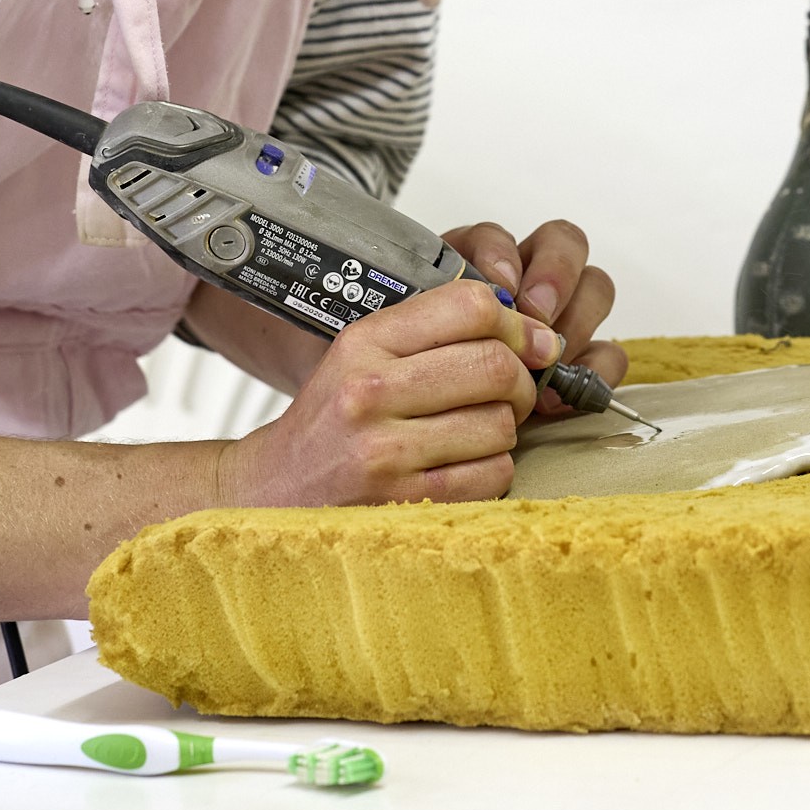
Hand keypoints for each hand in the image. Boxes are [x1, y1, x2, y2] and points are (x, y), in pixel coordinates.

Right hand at [223, 285, 557, 504]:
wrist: (274, 491)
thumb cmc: (332, 422)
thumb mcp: (363, 356)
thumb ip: (435, 332)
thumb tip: (535, 333)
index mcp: (363, 343)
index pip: (470, 306)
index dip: (516, 323)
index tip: (527, 341)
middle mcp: (370, 393)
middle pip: (496, 366)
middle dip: (521, 380)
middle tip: (512, 392)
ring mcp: (385, 452)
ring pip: (501, 424)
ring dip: (504, 429)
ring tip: (474, 431)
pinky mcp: (403, 502)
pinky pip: (493, 474)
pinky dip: (492, 470)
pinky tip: (463, 466)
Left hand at [441, 218, 625, 404]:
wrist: (436, 416)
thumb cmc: (430, 372)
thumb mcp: (422, 334)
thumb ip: (438, 313)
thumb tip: (463, 310)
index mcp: (478, 268)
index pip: (498, 237)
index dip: (501, 254)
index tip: (498, 285)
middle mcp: (528, 279)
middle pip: (566, 243)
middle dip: (555, 274)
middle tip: (536, 313)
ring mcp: (561, 315)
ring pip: (595, 288)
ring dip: (577, 320)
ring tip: (547, 360)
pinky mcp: (582, 359)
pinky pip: (609, 353)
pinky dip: (592, 372)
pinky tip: (558, 397)